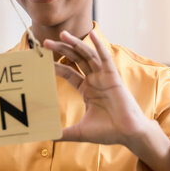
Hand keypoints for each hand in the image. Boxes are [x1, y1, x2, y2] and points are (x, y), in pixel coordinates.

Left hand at [43, 30, 150, 146]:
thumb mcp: (79, 131)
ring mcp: (104, 76)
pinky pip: (105, 57)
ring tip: (62, 35)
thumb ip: (63, 133)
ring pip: (87, 55)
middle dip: (61, 49)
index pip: (68, 72)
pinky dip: (99, 45)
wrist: (127, 134)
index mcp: (87, 89)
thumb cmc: (107, 132)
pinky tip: (92, 33)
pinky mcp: (113, 76)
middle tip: (45, 42)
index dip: (55, 65)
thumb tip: (46, 137)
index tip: (42, 60)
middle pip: (75, 59)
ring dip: (75, 44)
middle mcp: (95, 80)